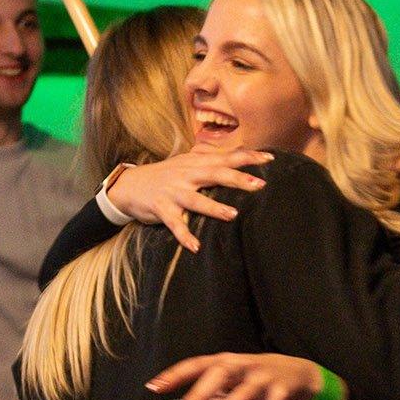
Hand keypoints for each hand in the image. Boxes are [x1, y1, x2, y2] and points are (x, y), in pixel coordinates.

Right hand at [107, 147, 273, 251]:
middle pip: (214, 174)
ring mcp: (173, 191)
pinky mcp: (161, 208)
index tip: (270, 158)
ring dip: (214, 207)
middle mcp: (186, 175)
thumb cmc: (164, 175)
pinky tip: (195, 247)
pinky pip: (174, 223)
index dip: (247, 156)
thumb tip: (239, 152)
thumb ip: (209, 159)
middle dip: (237, 179)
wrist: (129, 185)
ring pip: (196, 199)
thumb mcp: (185, 163)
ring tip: (232, 214)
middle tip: (259, 184)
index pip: (225, 157)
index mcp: (195, 164)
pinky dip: (184, 235)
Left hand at [146, 353, 325, 399]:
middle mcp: (243, 365)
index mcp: (227, 361)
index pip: (197, 364)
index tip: (153, 387)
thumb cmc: (258, 382)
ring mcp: (264, 378)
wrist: (303, 376)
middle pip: (218, 375)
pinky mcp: (281, 394)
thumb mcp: (235, 387)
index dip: (175, 374)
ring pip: (240, 398)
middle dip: (198, 396)